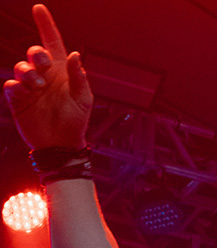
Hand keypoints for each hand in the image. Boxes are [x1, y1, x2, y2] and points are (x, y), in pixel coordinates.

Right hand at [3, 4, 92, 148]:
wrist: (62, 145)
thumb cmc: (76, 122)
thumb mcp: (84, 99)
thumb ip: (78, 77)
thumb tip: (74, 54)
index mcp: (61, 71)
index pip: (52, 42)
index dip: (46, 25)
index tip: (39, 9)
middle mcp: (44, 75)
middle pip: (34, 52)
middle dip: (37, 54)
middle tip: (43, 65)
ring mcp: (31, 87)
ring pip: (21, 67)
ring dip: (28, 72)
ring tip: (37, 86)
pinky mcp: (19, 100)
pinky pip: (11, 85)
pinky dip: (16, 86)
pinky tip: (24, 92)